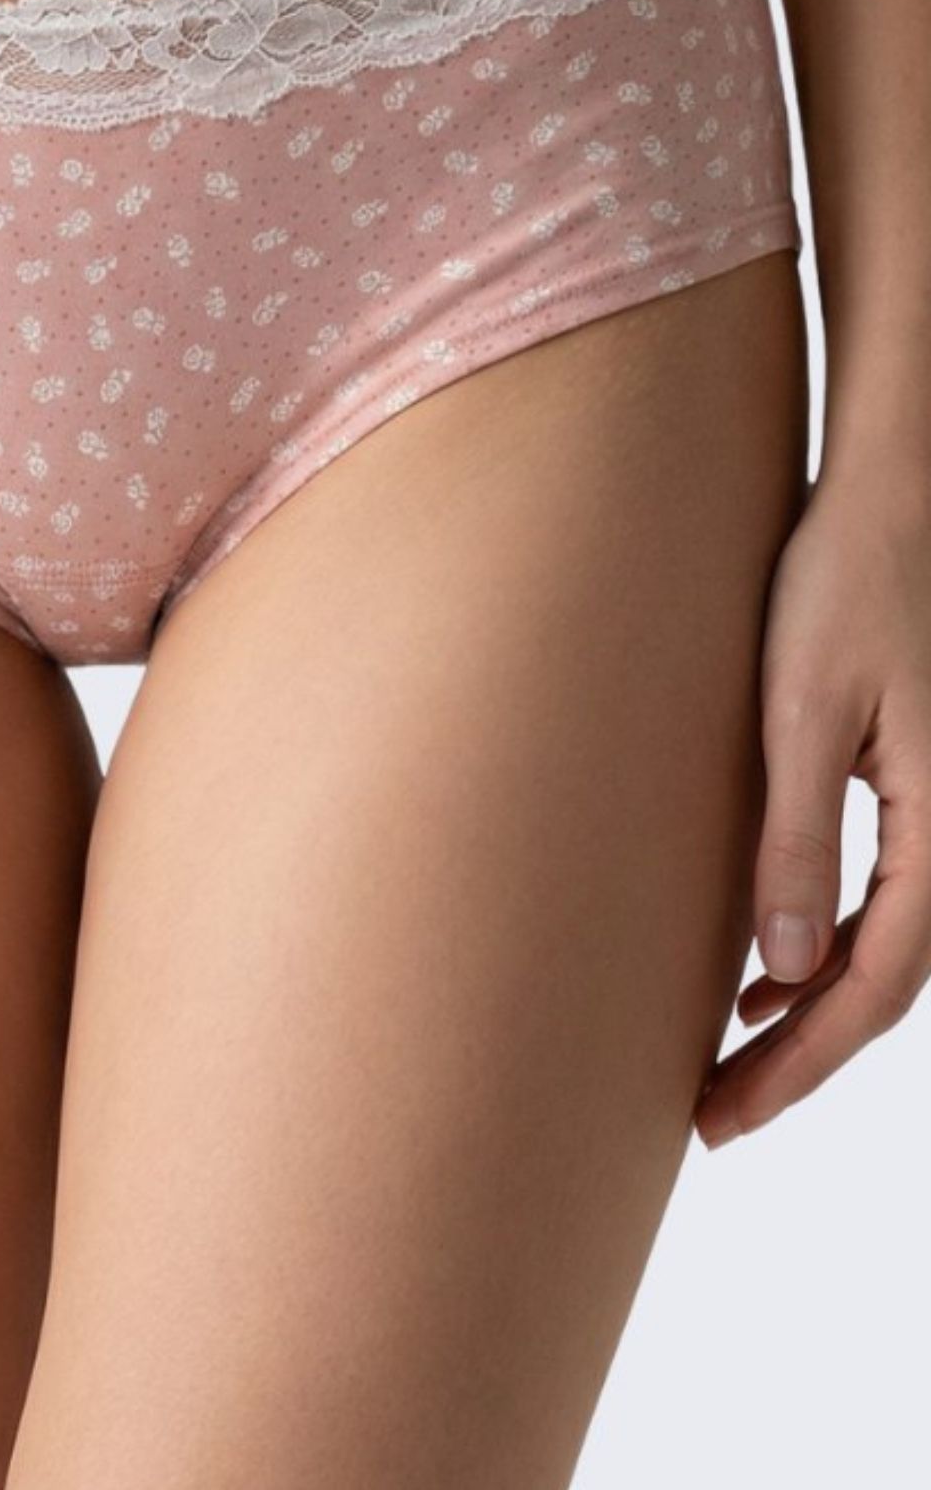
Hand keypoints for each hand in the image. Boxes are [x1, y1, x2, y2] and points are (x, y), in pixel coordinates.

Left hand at [696, 470, 930, 1146]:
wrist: (887, 503)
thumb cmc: (841, 588)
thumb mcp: (804, 715)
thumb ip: (796, 841)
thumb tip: (786, 970)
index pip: (876, 986)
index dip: (799, 1062)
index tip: (723, 1115)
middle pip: (884, 988)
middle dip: (798, 1060)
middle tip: (711, 1119)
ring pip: (885, 954)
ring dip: (809, 1016)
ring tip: (728, 1066)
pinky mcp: (912, 790)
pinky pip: (883, 905)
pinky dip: (823, 956)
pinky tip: (764, 976)